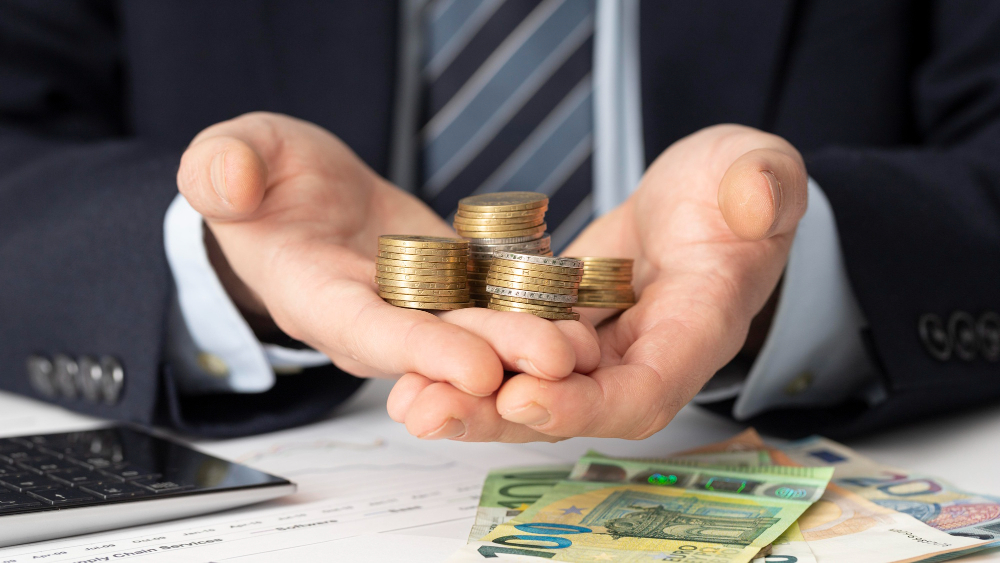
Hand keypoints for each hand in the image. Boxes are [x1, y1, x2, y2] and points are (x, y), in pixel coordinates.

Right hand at [177, 112, 598, 430]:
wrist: (296, 194)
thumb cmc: (260, 181)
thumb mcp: (230, 157)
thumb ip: (221, 169)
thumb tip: (229, 183)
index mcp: (314, 297)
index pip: (366, 333)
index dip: (419, 354)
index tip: (474, 369)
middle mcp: (373, 317)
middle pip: (437, 347)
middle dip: (499, 358)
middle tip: (560, 363)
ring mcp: (416, 305)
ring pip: (475, 330)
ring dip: (530, 342)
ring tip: (588, 346)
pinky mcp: (450, 284)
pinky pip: (492, 299)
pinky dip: (534, 306)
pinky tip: (582, 307)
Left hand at [388, 124, 806, 439]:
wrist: (710, 194)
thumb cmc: (740, 184)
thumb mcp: (761, 170)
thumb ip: (766, 187)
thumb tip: (756, 202)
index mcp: (699, 328)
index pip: (645, 390)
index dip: (585, 404)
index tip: (522, 397)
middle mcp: (647, 351)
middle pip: (574, 406)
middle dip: (501, 416)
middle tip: (429, 412)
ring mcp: (606, 342)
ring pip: (538, 386)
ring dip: (474, 398)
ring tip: (408, 398)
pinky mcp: (571, 322)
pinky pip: (521, 349)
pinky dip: (476, 356)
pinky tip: (420, 355)